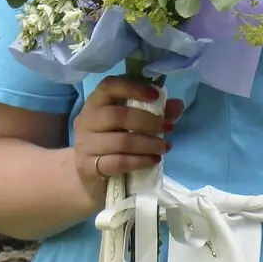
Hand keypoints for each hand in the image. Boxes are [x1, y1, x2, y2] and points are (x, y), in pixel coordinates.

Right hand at [70, 77, 183, 201]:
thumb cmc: (113, 139)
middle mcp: (86, 120)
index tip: (155, 95)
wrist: (89, 175)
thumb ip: (156, 110)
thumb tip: (177, 105)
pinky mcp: (88, 167)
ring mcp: (85, 144)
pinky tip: (153, 160)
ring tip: (164, 147)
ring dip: (149, 144)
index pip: (109, 86)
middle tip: (168, 128)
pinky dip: (140, 161)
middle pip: (118, 116)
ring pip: (121, 142)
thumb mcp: (132, 123)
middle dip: (148, 121)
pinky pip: (118, 162)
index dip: (133, 88)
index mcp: (96, 102)